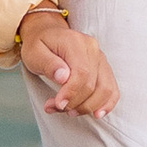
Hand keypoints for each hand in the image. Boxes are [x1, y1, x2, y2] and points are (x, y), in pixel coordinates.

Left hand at [17, 6, 118, 120]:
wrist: (48, 33)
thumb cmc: (39, 44)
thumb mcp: (34, 53)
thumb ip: (48, 64)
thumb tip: (63, 77)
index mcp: (75, 42)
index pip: (81, 73)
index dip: (71, 93)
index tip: (57, 104)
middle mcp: (93, 49)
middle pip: (93, 84)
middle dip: (75, 103)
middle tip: (56, 108)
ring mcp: (101, 58)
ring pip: (105, 89)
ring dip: (88, 106)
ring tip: (70, 111)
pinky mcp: (103, 68)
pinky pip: (112, 89)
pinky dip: (107, 104)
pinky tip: (96, 114)